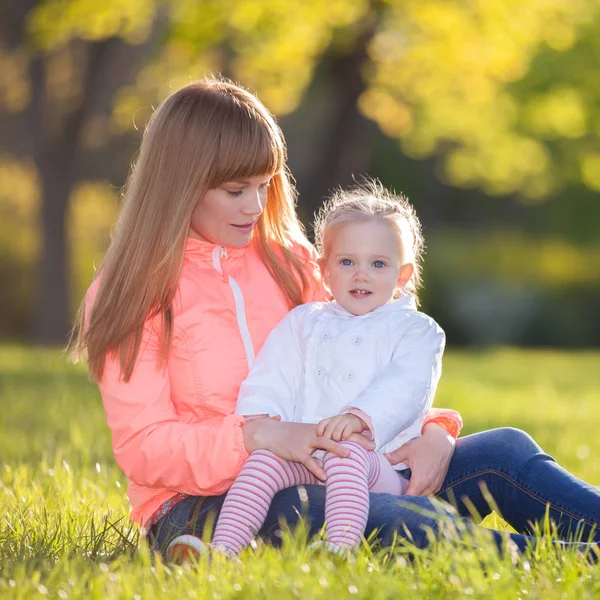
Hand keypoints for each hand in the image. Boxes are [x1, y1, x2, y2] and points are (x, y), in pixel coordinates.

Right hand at [243, 418, 373, 480]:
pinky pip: (308, 461)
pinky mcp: (297, 451)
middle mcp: (315, 433)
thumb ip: (320, 439)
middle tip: (371, 446)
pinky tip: (325, 476)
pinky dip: (317, 468)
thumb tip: (334, 445)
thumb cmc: (289, 435)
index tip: (372, 439)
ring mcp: (306, 442)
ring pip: (324, 444)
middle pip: (338, 435)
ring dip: (337, 449)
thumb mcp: (306, 434)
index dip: (357, 434)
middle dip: (355, 440)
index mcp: (319, 430)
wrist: (270, 433)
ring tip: (350, 456)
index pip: (341, 431)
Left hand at [316, 414, 366, 440]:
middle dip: (328, 437)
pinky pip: (347, 430)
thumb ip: (327, 432)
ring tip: (337, 442)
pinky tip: (344, 439)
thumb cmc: (342, 427)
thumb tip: (319, 443)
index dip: (319, 431)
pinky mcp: (352, 424)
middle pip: (329, 428)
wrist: (356, 419)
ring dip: (336, 437)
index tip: (320, 439)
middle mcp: (336, 419)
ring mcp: (344, 421)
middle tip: (329, 444)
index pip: (322, 423)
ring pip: (337, 429)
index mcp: (330, 419)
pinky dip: (345, 436)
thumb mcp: (334, 427)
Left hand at [385, 422, 454, 495]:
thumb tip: (382, 458)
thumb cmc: (424, 445)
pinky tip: (415, 489)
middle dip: (407, 499)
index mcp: (420, 480)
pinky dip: (422, 493)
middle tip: (396, 496)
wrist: (442, 441)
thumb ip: (394, 457)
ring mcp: (436, 485)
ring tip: (404, 493)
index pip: (409, 497)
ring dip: (415, 497)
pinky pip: (430, 493)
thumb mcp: (407, 450)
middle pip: (416, 499)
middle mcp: (430, 486)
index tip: (392, 498)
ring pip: (424, 497)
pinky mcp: (439, 483)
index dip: (400, 500)